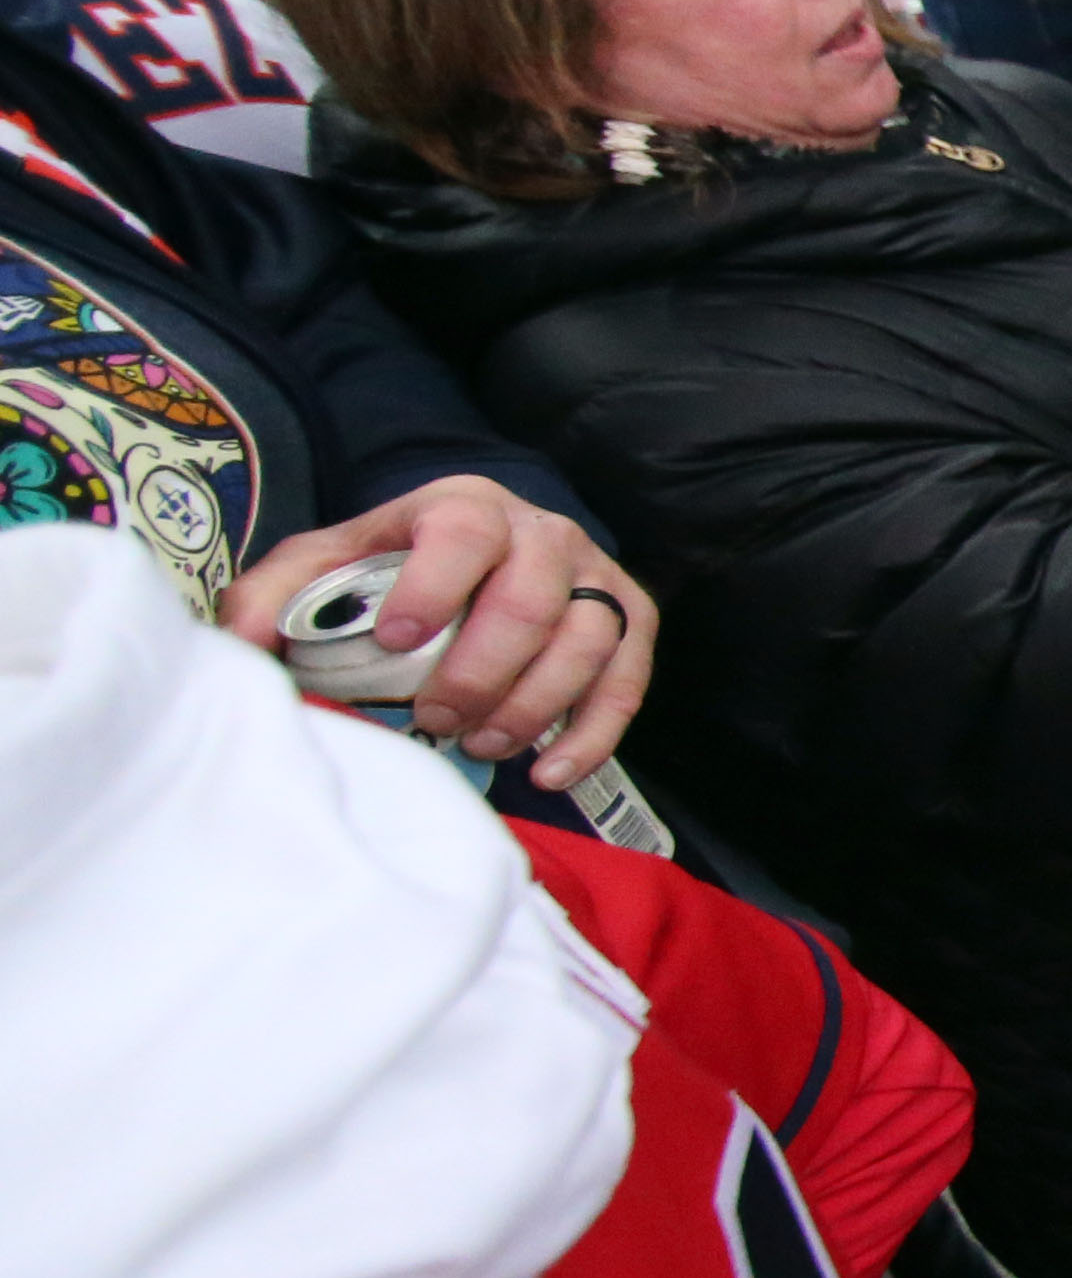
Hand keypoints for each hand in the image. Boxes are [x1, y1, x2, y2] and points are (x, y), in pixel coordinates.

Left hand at [220, 475, 656, 784]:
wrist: (475, 553)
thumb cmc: (394, 568)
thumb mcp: (326, 565)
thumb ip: (274, 596)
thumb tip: (236, 644)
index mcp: (465, 506)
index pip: (463, 533)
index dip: (433, 586)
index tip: (395, 639)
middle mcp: (543, 532)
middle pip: (531, 601)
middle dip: (479, 673)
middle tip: (433, 719)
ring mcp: (594, 575)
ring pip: (587, 641)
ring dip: (532, 707)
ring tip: (478, 745)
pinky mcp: (630, 620)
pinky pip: (628, 679)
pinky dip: (592, 733)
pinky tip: (547, 770)